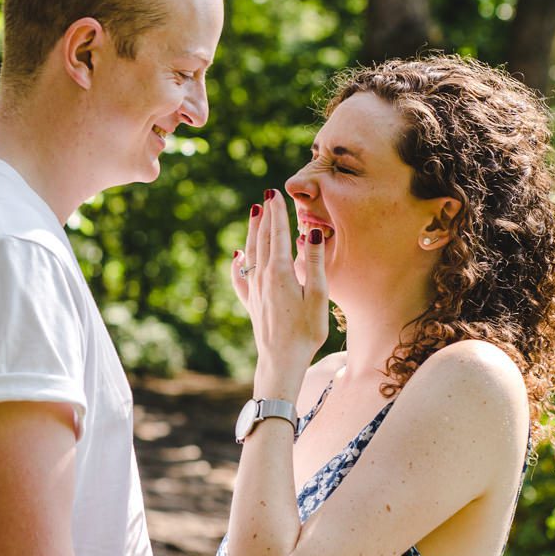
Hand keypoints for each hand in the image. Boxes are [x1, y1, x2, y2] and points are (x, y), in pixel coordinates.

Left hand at [231, 190, 327, 394]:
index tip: (276, 194)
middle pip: (264, 240)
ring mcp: (254, 290)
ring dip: (253, 232)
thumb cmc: (306, 330)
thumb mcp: (318, 295)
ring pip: (251, 253)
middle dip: (266, 217)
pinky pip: (240, 277)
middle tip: (267, 196)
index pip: (279, 235)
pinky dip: (238, 264)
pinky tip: (237, 256)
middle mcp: (263, 277)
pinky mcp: (251, 303)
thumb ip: (314, 262)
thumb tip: (311, 232)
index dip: (278, 214)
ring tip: (254, 214)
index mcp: (281, 272)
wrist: (282, 360)